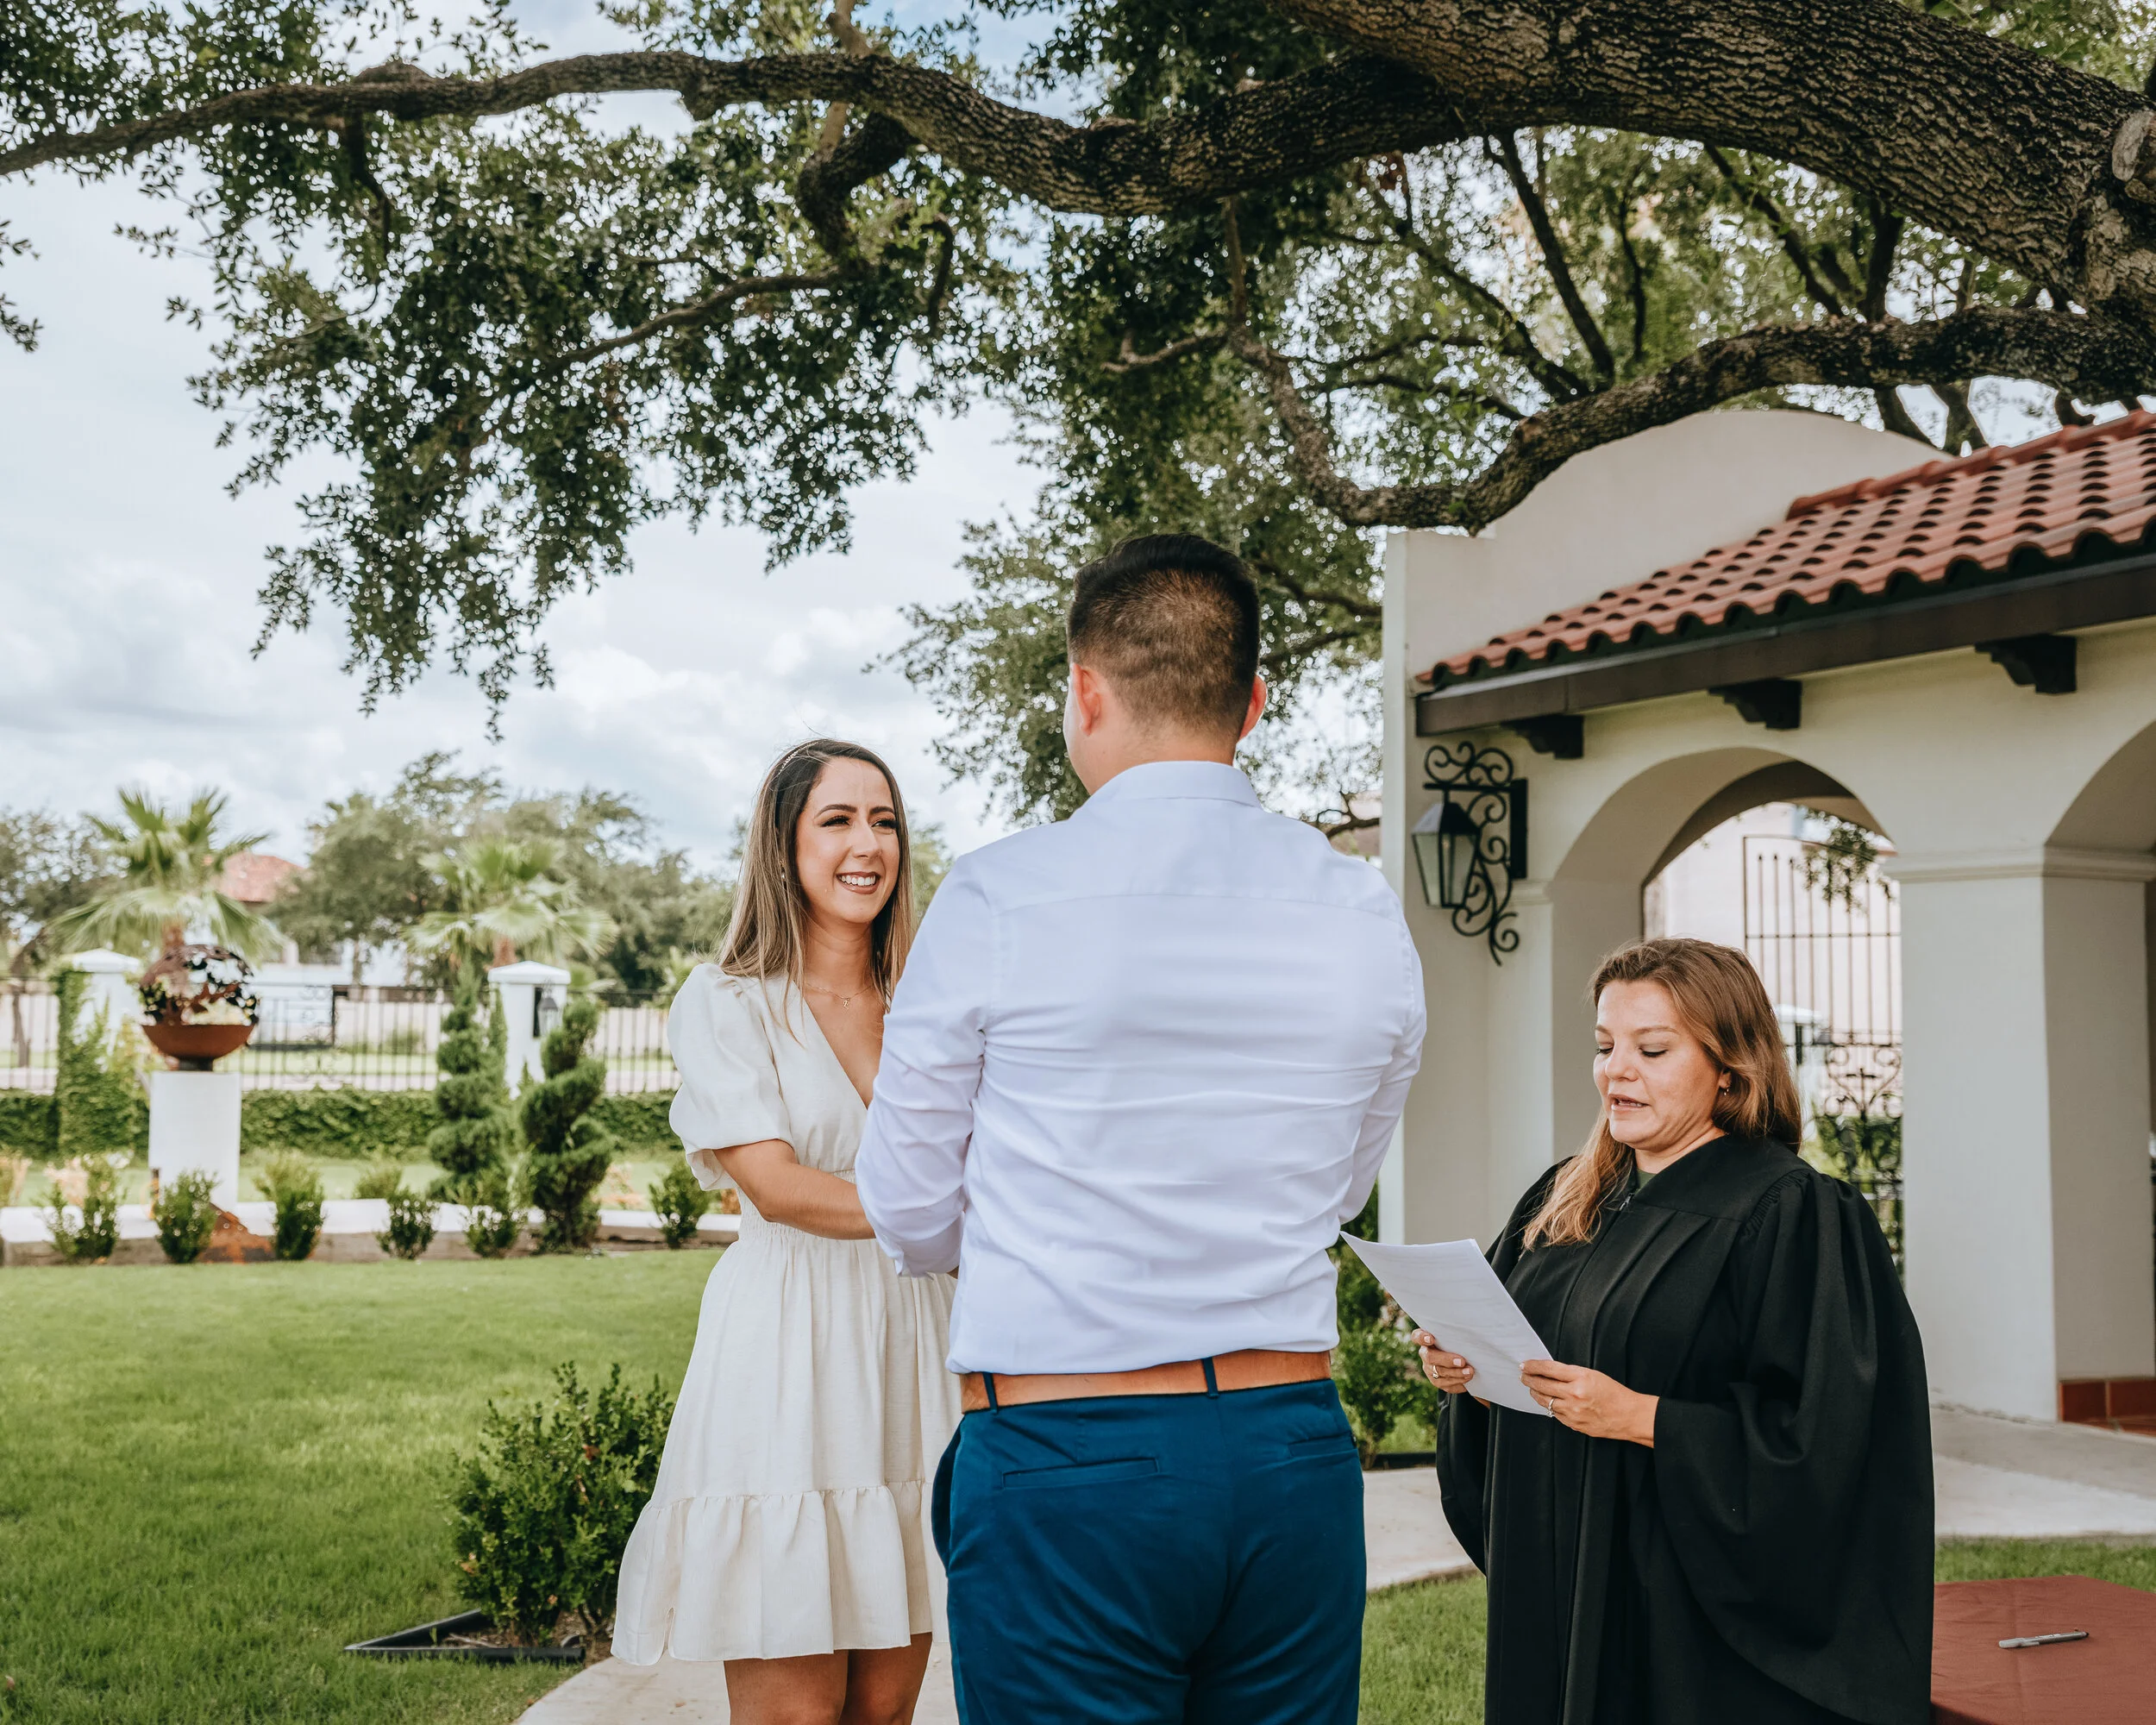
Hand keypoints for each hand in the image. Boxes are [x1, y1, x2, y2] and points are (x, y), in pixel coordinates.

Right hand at [1412, 1331, 1474, 1394]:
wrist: (1462, 1360)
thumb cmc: (1458, 1343)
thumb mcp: (1455, 1337)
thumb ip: (1456, 1335)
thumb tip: (1471, 1334)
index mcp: (1426, 1339)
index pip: (1417, 1337)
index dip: (1422, 1338)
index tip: (1431, 1338)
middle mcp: (1425, 1354)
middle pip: (1430, 1357)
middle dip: (1447, 1360)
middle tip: (1462, 1361)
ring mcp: (1429, 1369)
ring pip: (1439, 1372)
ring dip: (1456, 1373)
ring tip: (1470, 1371)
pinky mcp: (1436, 1381)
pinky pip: (1445, 1384)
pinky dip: (1458, 1382)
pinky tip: (1467, 1378)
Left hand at [1518, 1360, 1656, 1445]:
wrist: (1629, 1416)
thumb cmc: (1615, 1394)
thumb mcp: (1593, 1375)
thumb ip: (1571, 1374)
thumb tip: (1550, 1372)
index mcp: (1581, 1378)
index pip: (1549, 1369)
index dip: (1534, 1366)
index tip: (1525, 1364)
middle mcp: (1574, 1394)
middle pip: (1542, 1385)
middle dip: (1529, 1379)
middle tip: (1523, 1375)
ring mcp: (1573, 1411)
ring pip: (1545, 1401)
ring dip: (1536, 1393)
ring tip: (1532, 1388)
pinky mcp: (1573, 1424)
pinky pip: (1555, 1414)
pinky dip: (1550, 1406)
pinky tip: (1548, 1402)